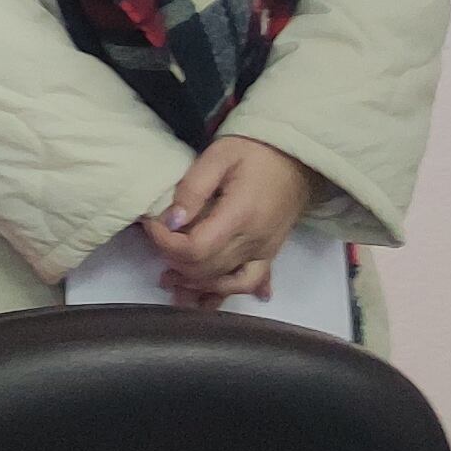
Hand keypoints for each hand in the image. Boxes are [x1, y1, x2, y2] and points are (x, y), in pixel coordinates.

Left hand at [142, 134, 316, 305]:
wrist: (299, 157)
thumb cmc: (256, 150)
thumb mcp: (219, 156)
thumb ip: (192, 188)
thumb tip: (171, 220)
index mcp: (240, 216)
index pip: (196, 248)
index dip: (166, 243)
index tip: (151, 225)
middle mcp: (255, 241)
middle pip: (208, 270)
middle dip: (175, 264)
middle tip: (156, 247)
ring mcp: (266, 251)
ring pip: (228, 284)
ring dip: (197, 287)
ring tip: (172, 283)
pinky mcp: (271, 253)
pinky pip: (250, 282)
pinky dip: (228, 293)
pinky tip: (211, 300)